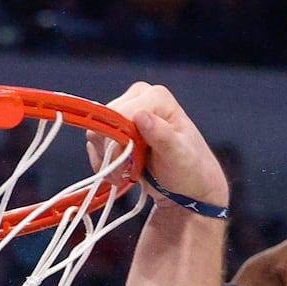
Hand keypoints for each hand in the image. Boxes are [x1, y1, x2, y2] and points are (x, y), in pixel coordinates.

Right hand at [97, 84, 226, 210]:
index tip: (130, 165)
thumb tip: (141, 115)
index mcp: (156, 97)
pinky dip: (104, 161)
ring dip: (108, 159)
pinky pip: (96, 142)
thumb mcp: (179, 155)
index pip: (121, 113)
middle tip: (127, 173)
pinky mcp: (118, 129)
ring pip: (97, 131)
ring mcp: (127, 112)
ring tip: (127, 173)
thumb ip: (161, 135)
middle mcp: (139, 98)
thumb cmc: (190, 171)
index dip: (120, 141)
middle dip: (113, 152)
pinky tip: (122, 172)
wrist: (189, 187)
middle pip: (106, 121)